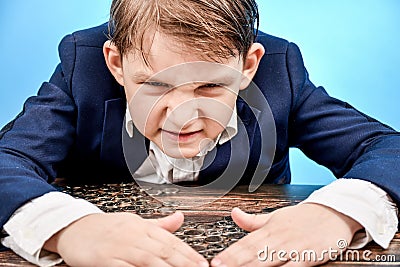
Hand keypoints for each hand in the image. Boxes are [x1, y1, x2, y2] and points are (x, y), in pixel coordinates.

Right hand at [44, 211, 208, 266]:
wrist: (73, 227)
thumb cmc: (106, 227)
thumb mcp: (134, 222)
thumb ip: (159, 224)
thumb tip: (180, 218)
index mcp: (142, 226)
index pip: (171, 241)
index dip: (188, 253)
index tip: (202, 263)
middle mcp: (134, 235)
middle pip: (164, 250)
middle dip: (184, 263)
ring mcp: (120, 246)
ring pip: (149, 259)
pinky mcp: (104, 258)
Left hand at [211, 203, 362, 266]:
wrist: (334, 211)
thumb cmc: (303, 217)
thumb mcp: (276, 216)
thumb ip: (253, 220)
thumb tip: (233, 213)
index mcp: (269, 228)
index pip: (245, 243)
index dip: (229, 254)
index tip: (216, 262)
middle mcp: (279, 237)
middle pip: (253, 253)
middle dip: (235, 262)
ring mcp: (294, 246)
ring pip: (270, 260)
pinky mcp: (311, 255)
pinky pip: (294, 266)